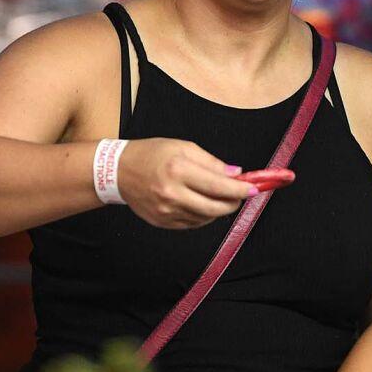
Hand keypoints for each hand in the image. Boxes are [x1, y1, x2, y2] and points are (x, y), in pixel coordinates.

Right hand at [116, 138, 256, 228]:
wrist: (119, 171)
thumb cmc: (152, 154)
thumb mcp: (183, 148)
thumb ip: (211, 162)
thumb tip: (236, 174)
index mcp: (178, 170)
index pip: (218, 185)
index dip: (239, 190)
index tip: (253, 189)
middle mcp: (172, 193)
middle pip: (215, 207)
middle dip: (233, 203)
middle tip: (239, 196)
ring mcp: (166, 211)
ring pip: (205, 218)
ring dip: (218, 209)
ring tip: (218, 196)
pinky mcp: (162, 221)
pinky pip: (192, 223)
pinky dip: (202, 215)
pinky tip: (200, 203)